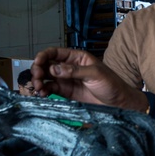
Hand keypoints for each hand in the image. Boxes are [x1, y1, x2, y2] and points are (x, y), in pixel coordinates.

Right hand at [30, 47, 147, 110]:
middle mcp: (69, 67)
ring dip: (38, 81)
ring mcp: (66, 80)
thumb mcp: (95, 74)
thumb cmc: (111, 84)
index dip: (44, 56)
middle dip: (38, 69)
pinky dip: (44, 91)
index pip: (55, 52)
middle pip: (47, 64)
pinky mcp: (66, 92)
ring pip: (46, 77)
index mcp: (77, 57)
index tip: (37, 62)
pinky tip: (42, 94)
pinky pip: (50, 89)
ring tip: (38, 89)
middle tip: (36, 78)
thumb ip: (74, 71)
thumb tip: (53, 69)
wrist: (118, 102)